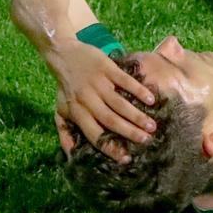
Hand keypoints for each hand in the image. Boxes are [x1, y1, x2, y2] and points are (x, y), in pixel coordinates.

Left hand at [45, 41, 157, 161]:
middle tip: (147, 140)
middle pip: (110, 120)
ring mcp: (98, 83)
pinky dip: (138, 90)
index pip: (94, 135)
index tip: (126, 158)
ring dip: (137, 115)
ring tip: (152, 126)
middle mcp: (88, 100)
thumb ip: (64, 133)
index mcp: (77, 113)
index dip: (110, 148)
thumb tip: (70, 155)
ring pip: (119, 103)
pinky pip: (125, 81)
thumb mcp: (60, 110)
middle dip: (130, 132)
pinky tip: (151, 99)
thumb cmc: (65, 87)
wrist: (64, 54)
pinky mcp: (106, 68)